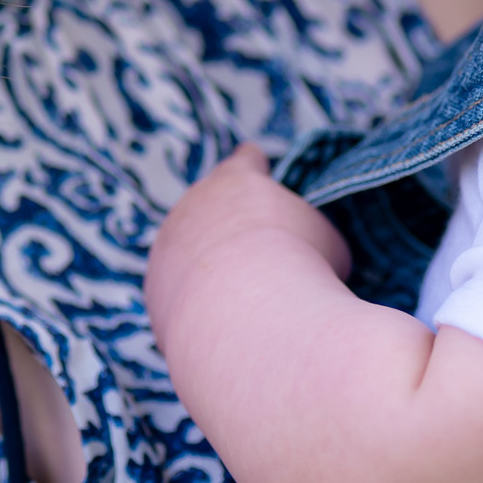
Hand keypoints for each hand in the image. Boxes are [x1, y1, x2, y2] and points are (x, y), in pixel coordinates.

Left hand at [146, 145, 349, 351]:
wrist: (247, 315)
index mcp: (237, 179)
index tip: (261, 178)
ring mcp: (167, 242)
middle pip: (214, 207)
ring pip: (193, 250)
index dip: (257, 171)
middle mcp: (194, 202)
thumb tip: (308, 259)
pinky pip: (181, 292)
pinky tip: (224, 323)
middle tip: (264, 261)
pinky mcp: (155, 285)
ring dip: (216, 271)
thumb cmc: (299, 268)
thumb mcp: (327, 243)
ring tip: (248, 301)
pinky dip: (200, 304)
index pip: (246, 159)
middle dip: (235, 231)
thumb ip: (309, 236)